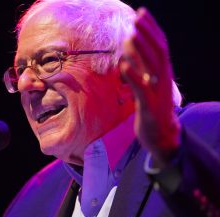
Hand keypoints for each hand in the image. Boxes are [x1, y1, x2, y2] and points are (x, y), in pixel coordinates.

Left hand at [119, 7, 180, 166]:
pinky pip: (141, 89)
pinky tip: (123, 66)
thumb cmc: (151, 106)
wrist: (161, 134)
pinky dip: (133, 77)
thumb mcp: (145, 82)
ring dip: (141, 50)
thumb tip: (128, 44)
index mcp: (163, 72)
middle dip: (148, 34)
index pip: (160, 45)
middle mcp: (163, 79)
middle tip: (137, 17)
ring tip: (131, 35)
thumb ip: (138, 64)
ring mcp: (157, 92)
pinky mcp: (149, 106)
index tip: (142, 13)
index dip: (152, 29)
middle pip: (158, 52)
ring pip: (152, 68)